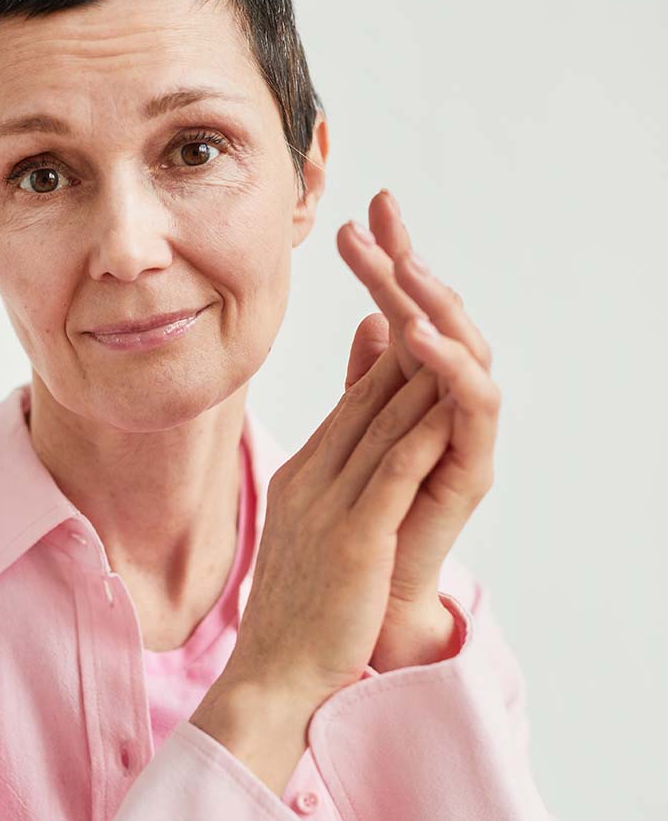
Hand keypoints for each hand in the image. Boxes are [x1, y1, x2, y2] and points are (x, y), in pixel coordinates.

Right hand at [225, 338, 452, 710]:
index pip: (350, 405)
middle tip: (429, 303)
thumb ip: (328, 472)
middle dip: (403, 349)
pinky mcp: (352, 541)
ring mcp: (328, 508)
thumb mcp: (305, 524)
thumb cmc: (297, 603)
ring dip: (418, 380)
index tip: (417, 324)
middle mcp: (310, 480)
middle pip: (365, 403)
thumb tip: (336, 450)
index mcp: (300, 475)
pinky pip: (393, 476)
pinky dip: (421, 435)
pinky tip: (445, 405)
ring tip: (447, 335)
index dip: (387, 361)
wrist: (272, 672)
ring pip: (381, 429)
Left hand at [335, 189, 500, 668]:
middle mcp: (442, 408)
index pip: (402, 312)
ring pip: (464, 352)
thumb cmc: (352, 522)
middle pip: (438, 318)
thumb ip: (364, 381)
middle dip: (409, 264)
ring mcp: (459, 437)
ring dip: (434, 303)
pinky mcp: (470, 471)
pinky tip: (412, 332)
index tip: (356, 216)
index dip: (386, 264)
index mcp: (411, 394)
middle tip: (379, 214)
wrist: (351, 606)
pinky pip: (471, 408)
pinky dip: (448, 367)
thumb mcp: (349, 436)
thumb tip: (367, 322)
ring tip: (401, 265)